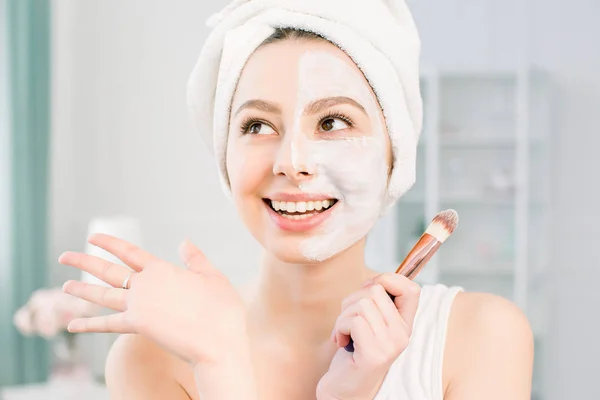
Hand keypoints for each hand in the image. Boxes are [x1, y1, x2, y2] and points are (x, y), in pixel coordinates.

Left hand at [59, 233, 247, 367]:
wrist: (217, 342)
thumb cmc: (222, 309)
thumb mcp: (213, 277)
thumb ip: (196, 259)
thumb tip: (184, 241)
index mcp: (162, 269)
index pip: (130, 251)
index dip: (110, 243)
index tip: (93, 237)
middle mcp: (145, 285)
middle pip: (108, 271)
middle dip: (84, 262)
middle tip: (64, 256)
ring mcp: (138, 306)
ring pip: (102, 295)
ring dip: (82, 290)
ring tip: (65, 286)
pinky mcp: (136, 327)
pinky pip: (106, 324)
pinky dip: (88, 325)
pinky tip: (72, 324)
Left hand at [316, 273, 420, 399]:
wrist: (344, 389)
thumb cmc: (353, 352)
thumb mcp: (369, 323)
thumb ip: (375, 303)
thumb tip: (375, 280)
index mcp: (404, 325)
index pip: (411, 289)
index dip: (388, 279)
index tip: (368, 290)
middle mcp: (402, 334)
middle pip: (375, 290)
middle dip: (352, 299)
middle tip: (347, 320)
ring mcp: (390, 345)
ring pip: (362, 304)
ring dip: (343, 316)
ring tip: (343, 333)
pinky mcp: (374, 354)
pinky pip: (353, 321)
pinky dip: (339, 328)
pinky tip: (340, 342)